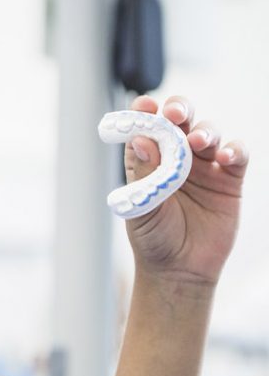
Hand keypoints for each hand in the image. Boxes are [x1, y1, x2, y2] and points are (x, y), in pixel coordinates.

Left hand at [125, 95, 247, 285]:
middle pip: (180, 120)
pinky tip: (226, 157)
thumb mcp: (142, 207)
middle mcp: (175, 156)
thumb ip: (143, 174)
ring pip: (208, 132)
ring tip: (198, 142)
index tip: (145, 106)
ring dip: (205, 131)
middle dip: (178, 109)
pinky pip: (236, 155)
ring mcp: (203, 165)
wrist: (180, 270)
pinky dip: (234, 150)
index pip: (145, 127)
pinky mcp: (228, 179)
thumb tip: (140, 140)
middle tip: (175, 113)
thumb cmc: (152, 238)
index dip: (145, 113)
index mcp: (147, 159)